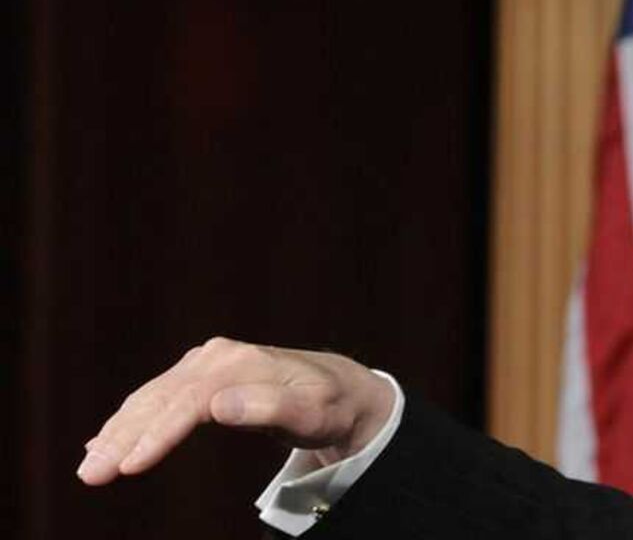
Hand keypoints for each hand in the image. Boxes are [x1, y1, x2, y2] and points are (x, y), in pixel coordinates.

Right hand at [77, 336, 395, 485]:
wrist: (343, 389)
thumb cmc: (331, 405)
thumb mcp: (312, 411)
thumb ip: (269, 407)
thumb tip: (219, 406)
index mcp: (240, 363)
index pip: (187, 402)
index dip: (156, 435)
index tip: (129, 466)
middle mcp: (216, 357)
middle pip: (160, 399)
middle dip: (121, 437)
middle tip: (90, 476)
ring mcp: (205, 363)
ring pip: (151, 398)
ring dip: (117, 431)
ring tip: (90, 466)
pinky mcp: (200, 374)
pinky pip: (157, 398)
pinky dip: (130, 420)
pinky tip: (104, 440)